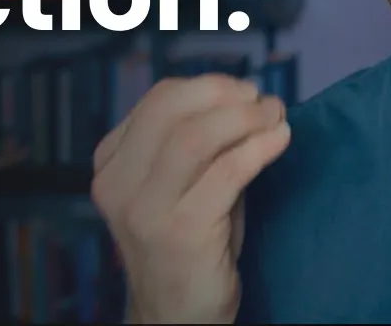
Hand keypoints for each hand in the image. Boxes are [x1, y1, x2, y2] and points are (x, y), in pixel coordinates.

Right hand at [91, 75, 290, 323]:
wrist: (178, 316)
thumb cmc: (188, 245)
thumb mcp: (180, 186)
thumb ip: (198, 143)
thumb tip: (247, 97)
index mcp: (111, 165)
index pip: (157, 102)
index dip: (207, 87)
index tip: (244, 91)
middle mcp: (118, 184)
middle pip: (171, 110)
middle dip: (225, 95)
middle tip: (263, 101)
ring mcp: (144, 210)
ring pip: (195, 137)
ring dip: (244, 119)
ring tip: (275, 118)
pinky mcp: (180, 232)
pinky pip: (225, 172)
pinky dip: (258, 148)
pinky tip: (279, 141)